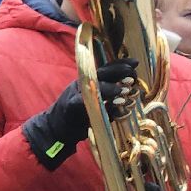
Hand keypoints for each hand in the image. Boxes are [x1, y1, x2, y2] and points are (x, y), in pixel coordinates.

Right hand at [20, 59, 138, 169]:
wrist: (55, 127)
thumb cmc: (77, 114)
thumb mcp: (94, 101)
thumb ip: (108, 95)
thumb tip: (131, 91)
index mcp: (88, 80)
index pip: (106, 68)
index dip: (121, 64)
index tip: (135, 62)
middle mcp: (82, 84)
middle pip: (101, 73)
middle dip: (118, 72)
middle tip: (132, 77)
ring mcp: (76, 95)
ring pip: (94, 87)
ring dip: (110, 89)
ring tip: (125, 92)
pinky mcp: (72, 108)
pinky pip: (87, 104)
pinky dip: (100, 106)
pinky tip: (114, 109)